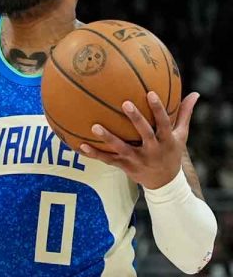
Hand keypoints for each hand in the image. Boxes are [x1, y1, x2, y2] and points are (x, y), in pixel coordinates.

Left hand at [79, 91, 199, 189]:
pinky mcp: (125, 167)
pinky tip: (80, 146)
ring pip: (122, 149)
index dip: (158, 109)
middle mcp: (152, 150)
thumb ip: (183, 114)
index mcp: (166, 140)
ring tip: (94, 126)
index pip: (164, 122)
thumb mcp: (180, 136)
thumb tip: (195, 93)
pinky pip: (108, 160)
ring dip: (108, 138)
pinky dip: (95, 154)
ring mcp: (137, 159)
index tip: (150, 93)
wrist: (165, 183)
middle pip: (145, 134)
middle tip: (125, 103)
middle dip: (136, 119)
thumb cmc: (171, 152)